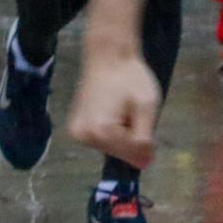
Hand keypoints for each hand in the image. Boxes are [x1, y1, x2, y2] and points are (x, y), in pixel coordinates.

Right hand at [69, 43, 162, 171]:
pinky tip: (112, 112)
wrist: (108, 56)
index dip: (145, 139)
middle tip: (130, 110)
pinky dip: (112, 132)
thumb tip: (143, 165)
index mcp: (101, 130)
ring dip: (122, 135)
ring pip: (112, 148)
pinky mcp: (76, 130)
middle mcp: (84, 136)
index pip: (133, 154)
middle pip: (121, 154)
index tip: (142, 116)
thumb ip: (144, 139)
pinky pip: (102, 141)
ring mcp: (77, 134)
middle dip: (131, 137)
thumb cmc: (130, 77)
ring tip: (121, 108)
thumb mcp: (146, 106)